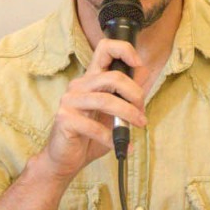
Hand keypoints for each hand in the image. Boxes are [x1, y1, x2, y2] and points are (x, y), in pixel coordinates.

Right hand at [40, 36, 147, 181]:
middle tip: (141, 112)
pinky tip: (119, 144)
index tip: (138, 63)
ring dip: (128, 114)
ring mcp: (69, 101)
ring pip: (106, 100)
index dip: (124, 50)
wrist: (65, 160)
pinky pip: (95, 126)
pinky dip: (111, 138)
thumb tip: (144, 73)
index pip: (104, 49)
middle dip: (134, 94)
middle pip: (113, 77)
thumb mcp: (112, 113)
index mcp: (90, 80)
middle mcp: (78, 86)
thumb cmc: (89, 136)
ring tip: (138, 125)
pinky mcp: (64, 119)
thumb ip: (125, 95)